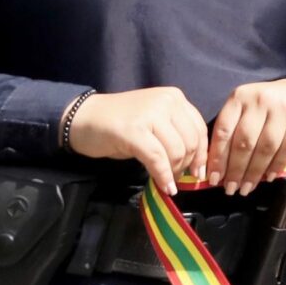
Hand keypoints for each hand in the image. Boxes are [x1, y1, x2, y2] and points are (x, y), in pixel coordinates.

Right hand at [67, 86, 209, 188]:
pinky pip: (157, 159)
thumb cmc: (119, 124)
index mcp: (175, 97)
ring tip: (167, 181)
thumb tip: (196, 162)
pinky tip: (164, 187)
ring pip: (177, 151)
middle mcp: (167, 102)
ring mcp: (150, 114)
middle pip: (191, 141)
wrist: (82, 119)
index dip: (203, 153)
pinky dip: (163, 176)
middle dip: (188, 165)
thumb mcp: (154, 122)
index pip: (199, 128)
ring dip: (174, 172)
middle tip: (178, 178)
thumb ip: (175, 134)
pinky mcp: (134, 131)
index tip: (199, 172)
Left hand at [209, 79, 285, 195]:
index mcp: (240, 97)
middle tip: (230, 189)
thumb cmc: (268, 107)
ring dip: (254, 172)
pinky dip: (277, 165)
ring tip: (247, 188)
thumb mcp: (246, 110)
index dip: (217, 158)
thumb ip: (232, 131)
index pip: (223, 131)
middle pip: (244, 142)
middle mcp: (260, 100)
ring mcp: (284, 108)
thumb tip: (217, 169)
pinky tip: (269, 177)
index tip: (213, 179)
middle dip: (235, 170)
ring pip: (265, 148)